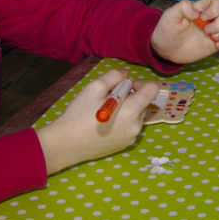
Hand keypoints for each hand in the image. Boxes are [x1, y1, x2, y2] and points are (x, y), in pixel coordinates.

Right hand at [35, 69, 159, 173]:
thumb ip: (114, 76)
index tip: (126, 85)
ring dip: (128, 108)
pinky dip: (124, 120)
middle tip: (110, 97)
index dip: (141, 83)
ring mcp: (131, 137)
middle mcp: (136, 126)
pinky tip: (106, 123)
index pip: (153, 90)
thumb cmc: (79, 114)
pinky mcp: (125, 145)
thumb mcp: (94, 87)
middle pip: (144, 102)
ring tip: (107, 111)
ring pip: (137, 114)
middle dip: (131, 96)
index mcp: (132, 111)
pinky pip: (131, 126)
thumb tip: (126, 74)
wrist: (66, 144)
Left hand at [151, 0, 218, 63]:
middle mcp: (211, 17)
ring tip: (212, 38)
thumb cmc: (167, 30)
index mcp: (201, 8)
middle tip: (206, 31)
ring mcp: (216, 29)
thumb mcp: (169, 16)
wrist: (166, 50)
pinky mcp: (218, 42)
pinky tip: (218, 46)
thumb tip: (196, 12)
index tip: (201, 19)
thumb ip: (181, 8)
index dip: (215, 9)